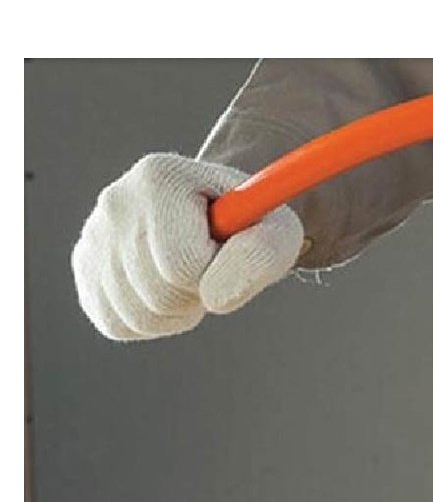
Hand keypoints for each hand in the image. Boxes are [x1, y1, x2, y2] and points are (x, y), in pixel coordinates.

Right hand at [71, 153, 303, 340]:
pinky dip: (152, 322)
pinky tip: (167, 290)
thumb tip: (215, 298)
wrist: (216, 215)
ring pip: (138, 317)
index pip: (183, 265)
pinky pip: (119, 324)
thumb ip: (261, 255)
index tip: (224, 251)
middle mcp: (116, 201)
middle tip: (210, 268)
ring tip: (191, 277)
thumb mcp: (277, 230)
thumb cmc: (251, 223)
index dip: (216, 272)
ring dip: (178, 312)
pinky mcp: (85, 267)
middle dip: (197, 295)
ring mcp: (94, 235)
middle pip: (159, 295)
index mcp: (160, 177)